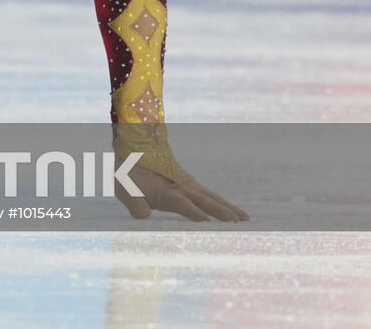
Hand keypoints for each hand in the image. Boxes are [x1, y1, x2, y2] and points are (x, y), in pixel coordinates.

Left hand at [116, 164, 249, 222]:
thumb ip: (135, 204)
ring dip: (227, 207)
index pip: (182, 203)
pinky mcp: (190, 185)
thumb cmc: (128, 173)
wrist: (134, 148)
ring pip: (211, 198)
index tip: (206, 220)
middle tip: (237, 222)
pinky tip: (235, 211)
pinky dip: (223, 202)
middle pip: (203, 200)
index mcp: (166, 192)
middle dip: (219, 211)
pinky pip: (209, 195)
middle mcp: (181, 188)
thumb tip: (144, 218)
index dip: (192, 211)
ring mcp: (188, 186)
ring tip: (245, 219)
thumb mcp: (125, 188)